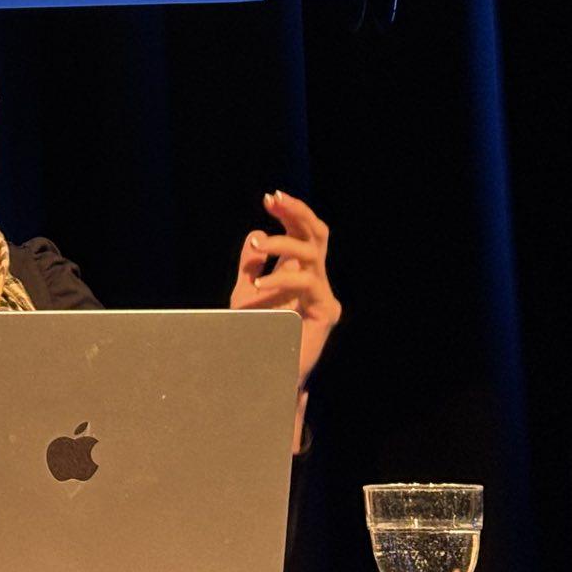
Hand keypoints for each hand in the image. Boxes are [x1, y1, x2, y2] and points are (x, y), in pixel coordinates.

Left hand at [231, 190, 341, 446]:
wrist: (261, 373)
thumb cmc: (254, 335)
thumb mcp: (246, 293)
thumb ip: (251, 265)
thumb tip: (255, 232)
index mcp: (298, 271)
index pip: (303, 232)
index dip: (290, 212)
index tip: (269, 198)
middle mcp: (315, 279)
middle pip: (317, 234)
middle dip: (297, 212)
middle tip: (274, 199)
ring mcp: (323, 295)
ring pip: (312, 253)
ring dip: (282, 244)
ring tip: (258, 246)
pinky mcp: (325, 313)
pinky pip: (308, 284)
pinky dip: (282, 279)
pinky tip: (258, 286)